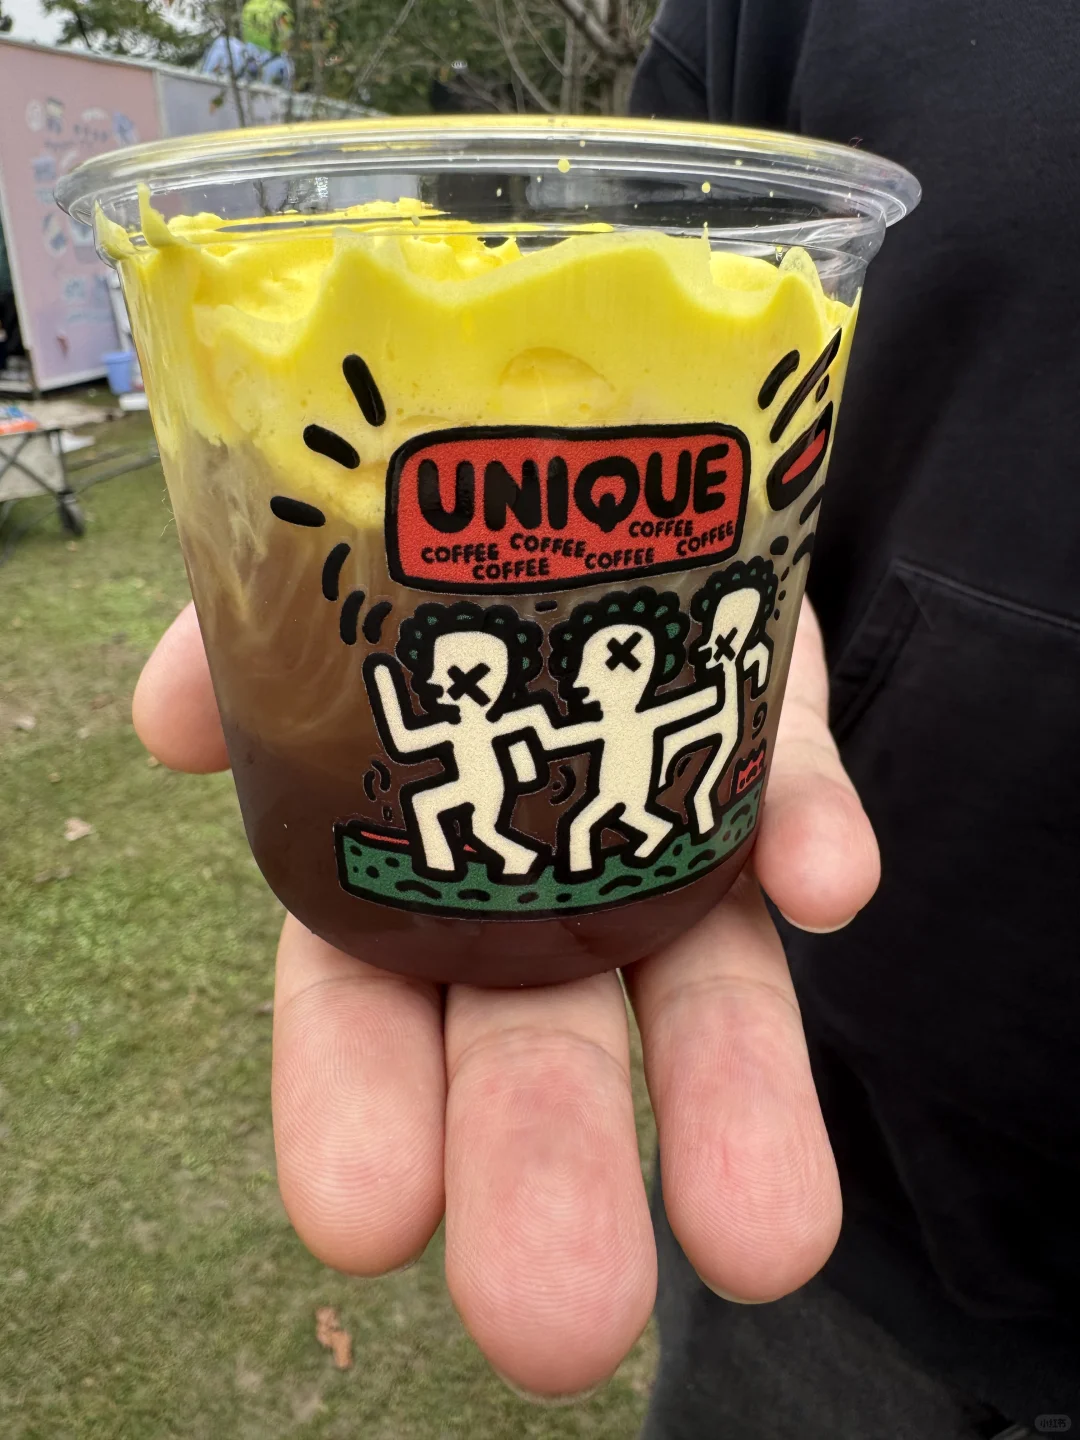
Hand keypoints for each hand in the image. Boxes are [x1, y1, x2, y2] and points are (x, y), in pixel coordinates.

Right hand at [132, 597, 878, 1396]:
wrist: (589, 482)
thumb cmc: (425, 548)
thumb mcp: (315, 584)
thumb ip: (245, 645)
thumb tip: (166, 719)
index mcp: (400, 861)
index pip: (368, 1001)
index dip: (360, 1099)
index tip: (364, 1217)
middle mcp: (537, 876)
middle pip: (542, 1036)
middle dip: (544, 1165)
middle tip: (553, 1319)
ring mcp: (663, 823)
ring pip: (699, 979)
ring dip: (732, 1096)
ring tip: (762, 1239)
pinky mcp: (767, 749)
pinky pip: (796, 804)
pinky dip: (815, 845)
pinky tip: (827, 890)